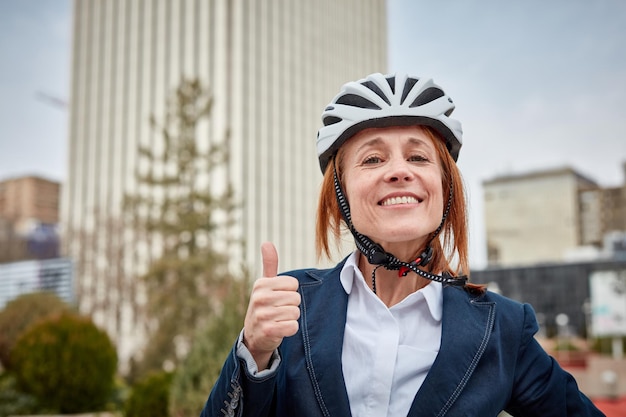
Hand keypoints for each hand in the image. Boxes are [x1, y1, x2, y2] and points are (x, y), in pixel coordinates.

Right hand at [243, 242, 300, 369]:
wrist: (255, 334)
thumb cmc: (264, 305)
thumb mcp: (265, 284)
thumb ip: (269, 264)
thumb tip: (267, 243)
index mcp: (261, 284)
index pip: (293, 284)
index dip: (290, 292)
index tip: (278, 297)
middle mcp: (259, 298)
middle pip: (296, 298)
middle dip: (291, 306)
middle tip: (278, 310)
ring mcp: (263, 315)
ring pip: (295, 312)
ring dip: (290, 318)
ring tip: (278, 319)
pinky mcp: (268, 331)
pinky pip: (293, 326)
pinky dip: (290, 329)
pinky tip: (279, 329)